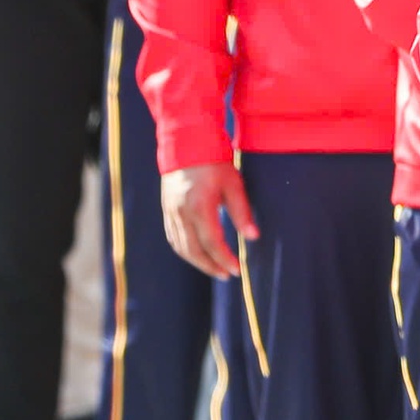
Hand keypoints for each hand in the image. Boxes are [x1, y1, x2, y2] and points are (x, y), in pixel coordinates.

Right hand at [160, 162, 255, 278]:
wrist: (186, 144)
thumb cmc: (214, 162)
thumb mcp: (233, 184)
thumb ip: (242, 212)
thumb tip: (253, 237)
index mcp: (200, 207)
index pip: (212, 242)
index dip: (224, 259)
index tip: (237, 270)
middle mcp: (182, 213)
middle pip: (193, 251)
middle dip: (210, 266)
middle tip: (226, 275)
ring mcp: (171, 212)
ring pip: (181, 247)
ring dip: (197, 262)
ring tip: (214, 268)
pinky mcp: (166, 210)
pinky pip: (173, 237)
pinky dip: (184, 250)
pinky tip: (196, 254)